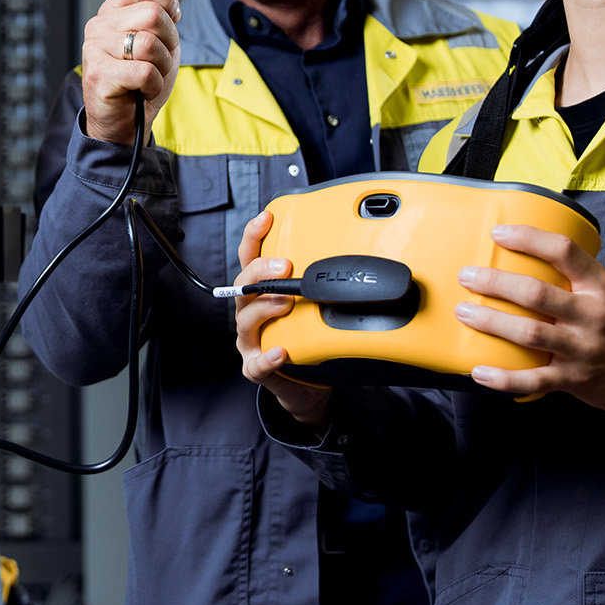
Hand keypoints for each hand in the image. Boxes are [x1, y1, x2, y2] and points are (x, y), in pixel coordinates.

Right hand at [79, 0, 181, 143]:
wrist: (124, 122)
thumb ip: (160, 1)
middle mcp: (99, 25)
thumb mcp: (158, 36)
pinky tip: (142, 89)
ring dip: (162, 65)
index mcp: (113, 11)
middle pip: (152, 13)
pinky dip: (154, 85)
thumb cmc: (139, 81)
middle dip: (169, 39)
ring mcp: (95, 50)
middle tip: (160, 56)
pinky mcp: (99, 75)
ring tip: (151, 74)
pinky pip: (145, 72)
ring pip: (150, 43)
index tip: (170, 17)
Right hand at [232, 210, 331, 425]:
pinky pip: (256, 364)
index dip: (254, 236)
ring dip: (265, 309)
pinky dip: (267, 357)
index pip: (251, 258)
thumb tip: (361, 258)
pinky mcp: (256, 368)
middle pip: (244, 285)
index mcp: (261, 293)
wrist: (305, 386)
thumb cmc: (307, 340)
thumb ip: (323, 284)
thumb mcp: (314, 306)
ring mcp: (250, 341)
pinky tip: (281, 352)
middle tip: (285, 267)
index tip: (267, 218)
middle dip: (261, 272)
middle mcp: (250, 313)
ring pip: (246, 320)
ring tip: (285, 304)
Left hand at [457, 224, 604, 448]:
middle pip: (536, 293)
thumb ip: (575, 281)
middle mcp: (592, 315)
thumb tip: (527, 260)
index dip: (527, 238)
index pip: (563, 251)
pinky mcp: (576, 380)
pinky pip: (534, 381)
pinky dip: (504, 379)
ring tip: (465, 312)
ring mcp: (583, 349)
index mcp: (600, 287)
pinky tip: (479, 372)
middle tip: (468, 276)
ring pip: (530, 334)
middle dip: (496, 282)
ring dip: (491, 322)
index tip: (498, 233)